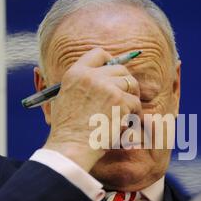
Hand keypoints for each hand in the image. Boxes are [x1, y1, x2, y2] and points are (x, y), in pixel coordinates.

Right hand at [44, 48, 141, 171]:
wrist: (71, 146)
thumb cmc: (67, 130)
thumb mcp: (65, 98)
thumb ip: (81, 84)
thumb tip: (100, 77)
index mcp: (75, 73)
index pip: (98, 53)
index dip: (110, 61)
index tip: (115, 73)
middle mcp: (91, 76)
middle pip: (120, 69)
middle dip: (126, 82)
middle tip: (126, 97)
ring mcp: (106, 87)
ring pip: (131, 84)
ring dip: (132, 99)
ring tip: (126, 113)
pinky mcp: (119, 101)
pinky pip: (136, 103)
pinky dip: (134, 114)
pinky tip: (125, 123)